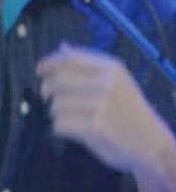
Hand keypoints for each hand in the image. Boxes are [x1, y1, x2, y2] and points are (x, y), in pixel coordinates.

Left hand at [38, 43, 175, 176]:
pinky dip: (60, 129)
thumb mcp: (117, 82)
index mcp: (111, 68)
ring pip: (56, 105)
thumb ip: (88, 65)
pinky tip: (74, 130)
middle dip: (46, 89)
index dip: (49, 63)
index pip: (68, 58)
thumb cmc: (129, 111)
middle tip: (47, 97)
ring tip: (73, 118)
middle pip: (57, 80)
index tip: (40, 71)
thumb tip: (62, 47)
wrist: (151, 144)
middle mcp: (106, 83)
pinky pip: (59, 125)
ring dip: (57, 113)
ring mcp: (100, 105)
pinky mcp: (94, 127)